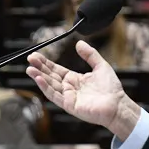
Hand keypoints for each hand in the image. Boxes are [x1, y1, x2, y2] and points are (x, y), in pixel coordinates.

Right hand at [26, 41, 140, 139]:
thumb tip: (79, 43)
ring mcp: (68, 97)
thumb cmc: (112, 89)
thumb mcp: (101, 65)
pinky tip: (39, 79)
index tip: (36, 56)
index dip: (46, 63)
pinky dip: (46, 88)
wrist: (118, 104)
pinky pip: (55, 96)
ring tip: (29, 69)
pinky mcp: (69, 105)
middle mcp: (69, 88)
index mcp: (74, 79)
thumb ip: (90, 54)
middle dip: (39, 68)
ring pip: (50, 85)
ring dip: (39, 77)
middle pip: (50, 76)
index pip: (56, 70)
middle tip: (30, 59)